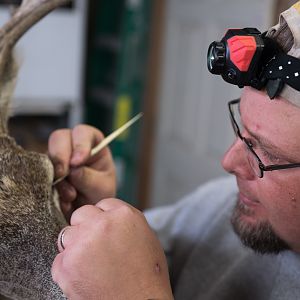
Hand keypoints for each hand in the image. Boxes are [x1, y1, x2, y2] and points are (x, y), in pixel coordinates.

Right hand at [48, 125, 115, 220]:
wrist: (87, 209)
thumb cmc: (99, 193)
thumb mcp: (101, 187)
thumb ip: (88, 177)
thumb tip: (73, 170)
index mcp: (92, 142)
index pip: (83, 133)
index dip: (79, 144)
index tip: (77, 162)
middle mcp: (71, 145)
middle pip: (59, 138)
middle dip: (60, 156)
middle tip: (62, 175)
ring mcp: (55, 157)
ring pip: (46, 157)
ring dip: (55, 177)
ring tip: (71, 196)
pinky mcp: (43, 171)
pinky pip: (38, 175)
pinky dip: (49, 188)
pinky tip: (63, 202)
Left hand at [51, 199, 172, 299]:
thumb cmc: (148, 277)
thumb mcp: (147, 237)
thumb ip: (126, 222)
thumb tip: (111, 217)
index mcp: (124, 215)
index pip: (103, 204)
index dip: (103, 218)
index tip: (104, 230)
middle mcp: (102, 224)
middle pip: (82, 214)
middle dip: (86, 227)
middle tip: (95, 245)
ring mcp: (83, 243)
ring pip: (67, 235)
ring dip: (75, 246)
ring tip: (91, 264)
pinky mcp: (67, 265)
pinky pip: (59, 260)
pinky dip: (67, 269)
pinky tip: (85, 277)